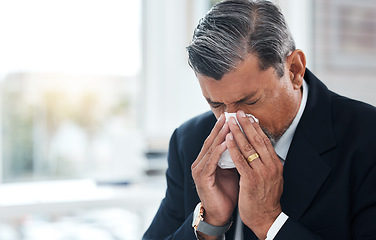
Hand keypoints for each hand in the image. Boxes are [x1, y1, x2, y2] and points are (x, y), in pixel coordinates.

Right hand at [191, 114, 238, 227]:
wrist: (220, 214)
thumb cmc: (227, 192)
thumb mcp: (231, 171)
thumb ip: (233, 157)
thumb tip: (245, 143)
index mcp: (206, 160)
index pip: (214, 140)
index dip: (222, 128)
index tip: (231, 116)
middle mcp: (200, 163)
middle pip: (211, 141)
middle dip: (220, 127)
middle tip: (228, 114)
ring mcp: (199, 170)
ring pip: (211, 148)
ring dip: (220, 136)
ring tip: (229, 124)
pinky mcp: (202, 178)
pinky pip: (211, 161)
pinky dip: (218, 150)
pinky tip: (226, 142)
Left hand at [226, 110, 283, 239]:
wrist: (266, 217)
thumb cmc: (266, 198)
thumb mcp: (272, 178)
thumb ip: (267, 163)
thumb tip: (260, 149)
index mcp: (276, 164)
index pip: (265, 141)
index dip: (255, 127)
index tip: (248, 117)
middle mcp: (271, 166)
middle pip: (257, 140)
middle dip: (246, 124)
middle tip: (238, 113)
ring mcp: (262, 172)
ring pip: (248, 147)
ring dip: (237, 132)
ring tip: (230, 121)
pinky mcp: (251, 180)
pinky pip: (240, 160)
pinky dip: (233, 148)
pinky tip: (227, 139)